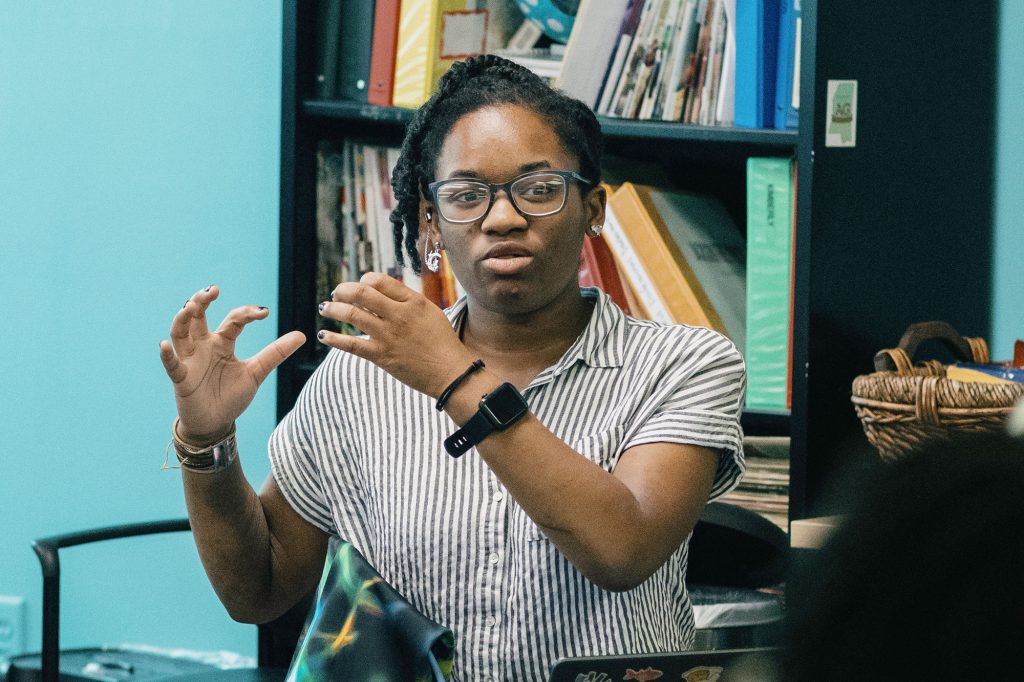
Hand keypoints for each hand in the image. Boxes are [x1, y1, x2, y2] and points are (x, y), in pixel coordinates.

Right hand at [159, 285, 305, 443]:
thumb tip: (303, 335)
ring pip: (180, 333)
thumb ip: (275, 354)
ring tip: (189, 307)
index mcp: (223, 342)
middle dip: (202, 300)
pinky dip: (166, 355)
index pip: (234, 320)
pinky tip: (165, 344)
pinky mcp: (181, 378)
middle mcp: (204, 346)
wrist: (215, 423)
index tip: (264, 313)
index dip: (247, 314)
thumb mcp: (256, 373)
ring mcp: (190, 360)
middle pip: (198, 316)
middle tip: (214, 290)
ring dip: (182, 319)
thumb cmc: (231, 396)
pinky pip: (171, 364)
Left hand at [317, 273, 475, 397]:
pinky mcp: (382, 356)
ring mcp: (389, 335)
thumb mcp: (430, 313)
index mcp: (413, 301)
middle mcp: (399, 315)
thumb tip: (384, 292)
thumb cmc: (442, 343)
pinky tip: (323, 335)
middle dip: (342, 290)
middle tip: (336, 293)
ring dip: (332, 309)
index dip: (363, 280)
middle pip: (361, 293)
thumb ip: (408, 301)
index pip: (379, 280)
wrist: (451, 373)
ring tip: (325, 308)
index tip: (359, 286)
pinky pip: (350, 344)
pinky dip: (333, 339)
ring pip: (351, 314)